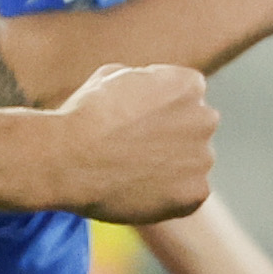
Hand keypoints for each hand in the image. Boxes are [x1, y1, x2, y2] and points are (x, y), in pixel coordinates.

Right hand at [43, 62, 216, 225]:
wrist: (67, 159)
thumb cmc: (83, 116)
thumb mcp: (111, 77)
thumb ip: (144, 82)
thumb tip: (151, 86)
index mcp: (189, 84)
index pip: (186, 95)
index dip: (158, 108)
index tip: (134, 121)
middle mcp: (205, 119)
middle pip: (195, 128)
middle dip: (172, 136)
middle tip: (134, 149)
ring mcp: (203, 158)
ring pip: (192, 163)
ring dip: (172, 167)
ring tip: (131, 172)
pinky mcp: (196, 192)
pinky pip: (188, 194)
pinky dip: (169, 196)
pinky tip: (138, 191)